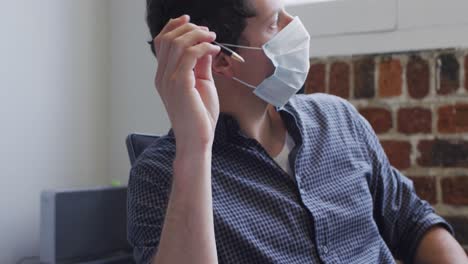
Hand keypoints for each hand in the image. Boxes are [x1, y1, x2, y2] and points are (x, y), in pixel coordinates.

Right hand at [153, 15, 220, 151]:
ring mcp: (169, 80)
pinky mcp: (180, 84)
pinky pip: (189, 56)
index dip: (174, 27)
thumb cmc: (200, 116)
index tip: (191, 21)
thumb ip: (201, 65)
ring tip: (212, 38)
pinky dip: (203, 47)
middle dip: (189, 29)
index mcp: (164, 75)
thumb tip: (205, 46)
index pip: (162, 42)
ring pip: (177, 43)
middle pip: (168, 38)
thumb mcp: (202, 84)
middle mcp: (162, 76)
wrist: (197, 140)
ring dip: (197, 35)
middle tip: (207, 31)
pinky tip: (215, 50)